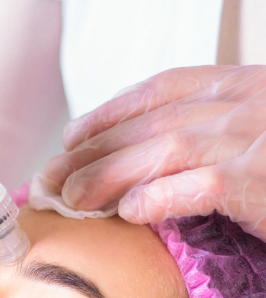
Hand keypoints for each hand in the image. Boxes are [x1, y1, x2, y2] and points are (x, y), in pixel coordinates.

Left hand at [43, 65, 265, 237]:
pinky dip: (161, 197)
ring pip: (166, 148)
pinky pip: (204, 185)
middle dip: (93, 152)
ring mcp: (258, 138)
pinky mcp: (264, 179)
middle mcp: (249, 102)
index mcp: (244, 85)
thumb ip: (207, 134)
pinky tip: (130, 212)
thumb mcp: (255, 133)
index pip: (162, 89)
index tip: (72, 138)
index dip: (109, 114)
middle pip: (152, 122)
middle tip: (53, 179)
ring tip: (73, 200)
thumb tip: (134, 164)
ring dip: (110, 175)